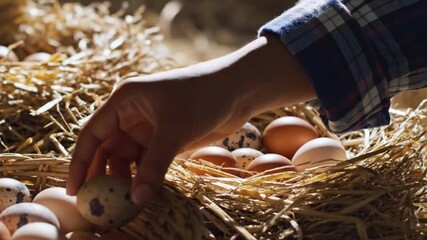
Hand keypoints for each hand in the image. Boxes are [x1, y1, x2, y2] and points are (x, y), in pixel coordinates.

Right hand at [66, 35, 315, 204]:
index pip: (92, 134)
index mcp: (124, 100)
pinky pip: (146, 161)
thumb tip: (136, 199)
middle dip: (101, 174)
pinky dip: (143, 176)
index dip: (80, 162)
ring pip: (127, 157)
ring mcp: (149, 126)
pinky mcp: (165, 137)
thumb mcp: (175, 130)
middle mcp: (132, 113)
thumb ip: (154, 165)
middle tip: (97, 202)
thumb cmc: (203, 97)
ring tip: (121, 202)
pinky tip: (142, 192)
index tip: (74, 189)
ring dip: (124, 178)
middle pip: (107, 148)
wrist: (237, 90)